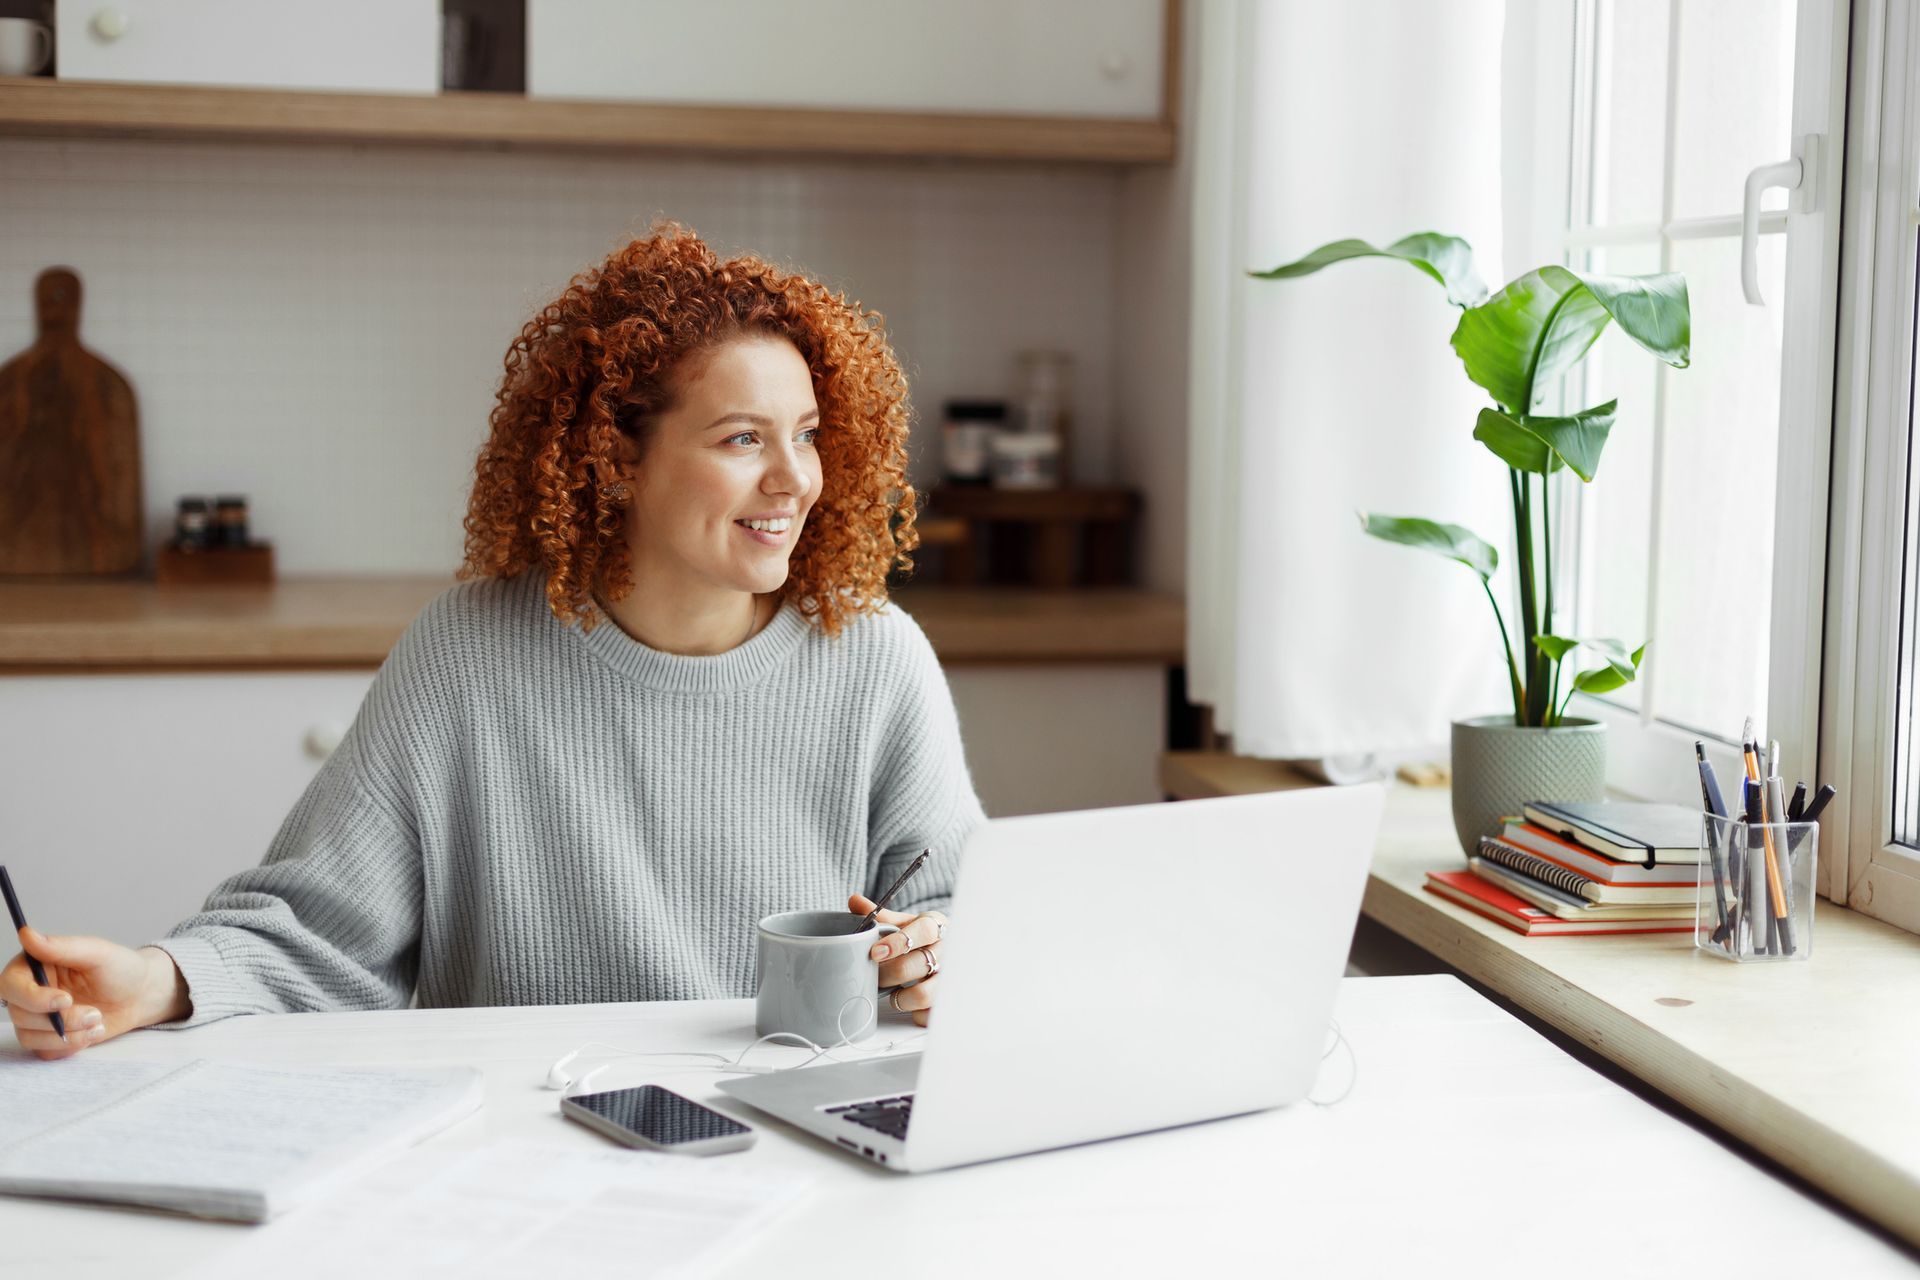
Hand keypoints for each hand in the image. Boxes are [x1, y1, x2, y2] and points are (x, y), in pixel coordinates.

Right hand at [3, 927, 185, 1059]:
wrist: (140, 996)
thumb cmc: (120, 969)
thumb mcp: (97, 953)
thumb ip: (61, 947)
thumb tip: (26, 934)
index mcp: (36, 966)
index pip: (10, 984)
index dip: (32, 997)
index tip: (65, 1000)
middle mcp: (31, 992)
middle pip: (18, 1014)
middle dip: (59, 1020)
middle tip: (95, 1014)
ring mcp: (38, 1017)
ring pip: (30, 1036)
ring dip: (68, 1035)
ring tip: (98, 1022)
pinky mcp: (49, 1037)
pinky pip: (45, 1051)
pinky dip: (70, 1046)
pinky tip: (93, 1033)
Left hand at [848, 895, 946, 1026]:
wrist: (951, 952)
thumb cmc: (922, 938)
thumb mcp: (905, 923)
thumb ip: (881, 916)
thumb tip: (854, 902)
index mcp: (937, 926)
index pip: (924, 931)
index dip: (898, 942)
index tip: (875, 952)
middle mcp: (948, 952)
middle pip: (917, 965)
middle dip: (888, 973)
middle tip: (874, 975)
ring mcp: (950, 978)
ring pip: (923, 994)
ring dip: (900, 996)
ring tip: (893, 990)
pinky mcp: (947, 1001)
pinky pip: (928, 1015)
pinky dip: (913, 1013)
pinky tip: (908, 1003)